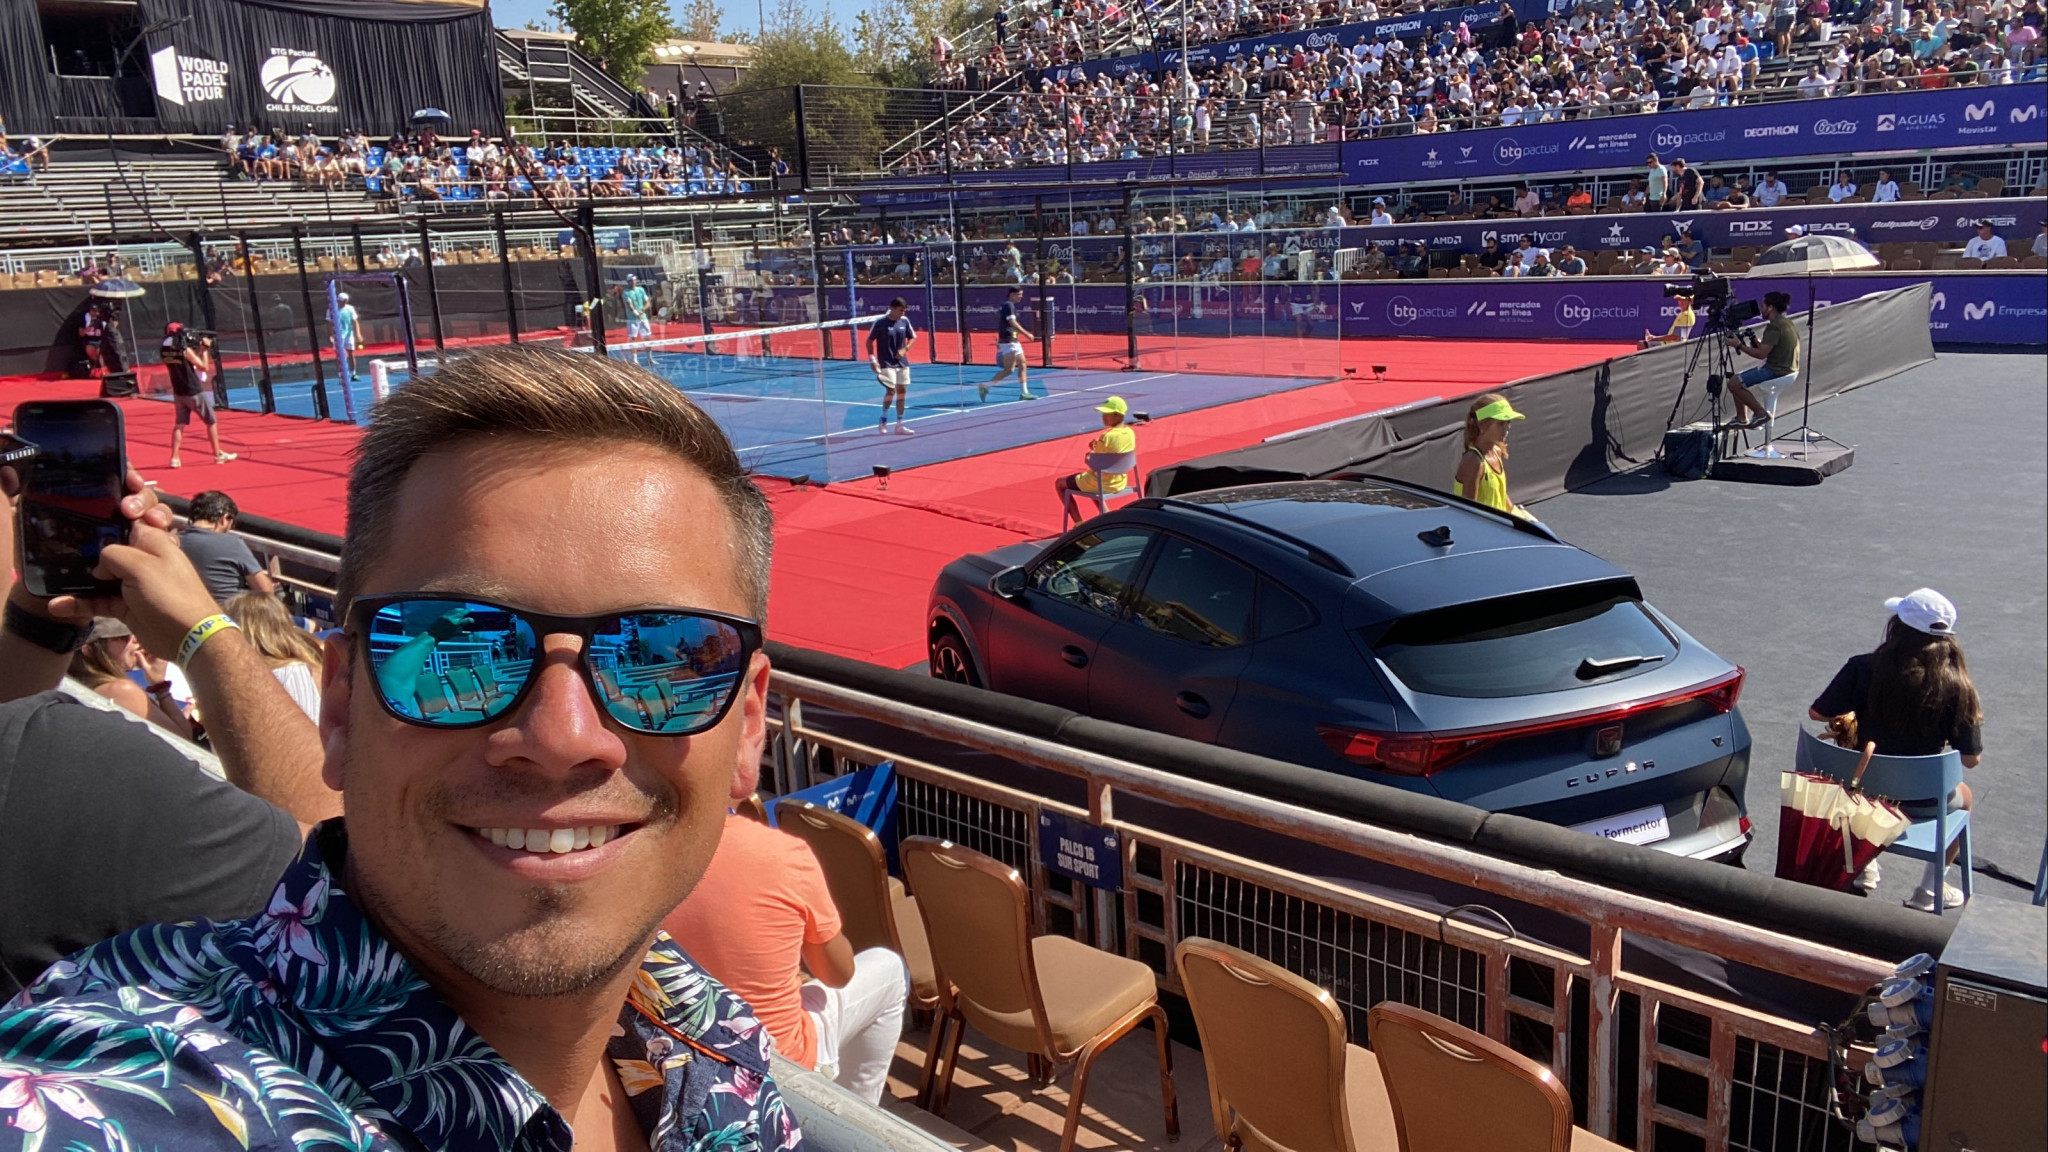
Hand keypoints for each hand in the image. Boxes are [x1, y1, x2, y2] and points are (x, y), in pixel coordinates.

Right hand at [53, 471, 218, 660]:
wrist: (188, 638)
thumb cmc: (170, 594)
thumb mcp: (141, 565)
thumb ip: (112, 554)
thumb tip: (98, 565)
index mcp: (153, 539)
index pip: (135, 513)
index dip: (120, 502)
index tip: (99, 497)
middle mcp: (143, 557)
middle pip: (112, 541)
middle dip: (91, 539)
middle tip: (75, 540)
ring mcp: (133, 582)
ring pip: (100, 573)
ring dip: (79, 576)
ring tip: (56, 574)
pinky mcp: (125, 605)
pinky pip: (97, 600)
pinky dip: (79, 603)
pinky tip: (58, 605)